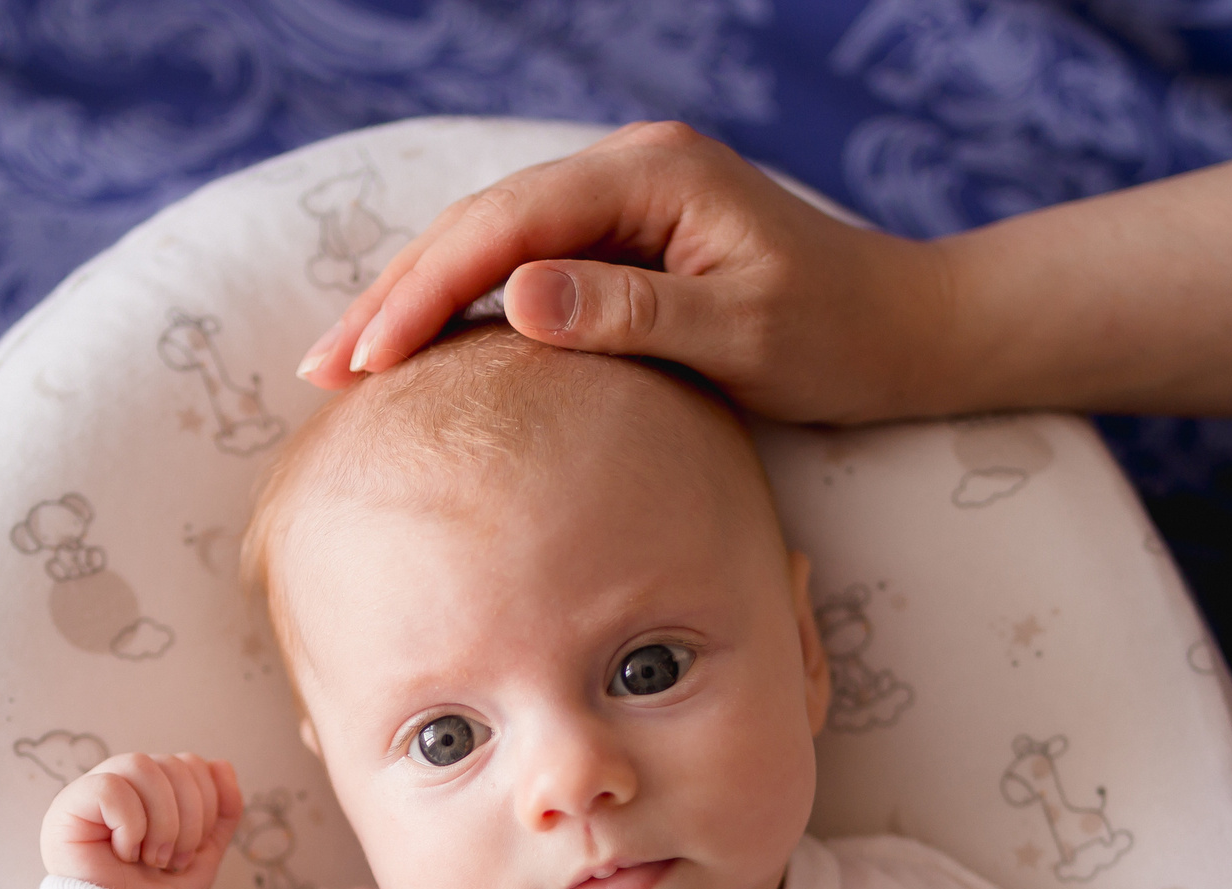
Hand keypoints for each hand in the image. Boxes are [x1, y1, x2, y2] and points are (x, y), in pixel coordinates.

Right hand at [41, 752, 243, 888]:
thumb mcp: (202, 854)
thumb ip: (220, 812)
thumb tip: (223, 765)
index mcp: (150, 791)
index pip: (189, 763)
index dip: (207, 804)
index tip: (189, 853)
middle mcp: (121, 783)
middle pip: (172, 763)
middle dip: (189, 819)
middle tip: (171, 862)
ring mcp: (91, 791)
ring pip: (142, 765)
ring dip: (162, 822)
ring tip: (151, 859)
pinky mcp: (68, 806)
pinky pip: (110, 787)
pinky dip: (130, 826)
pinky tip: (122, 853)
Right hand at [295, 121, 947, 422]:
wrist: (909, 331)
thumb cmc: (841, 337)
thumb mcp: (741, 331)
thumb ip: (631, 311)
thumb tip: (516, 297)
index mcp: (651, 175)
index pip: (505, 227)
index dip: (425, 292)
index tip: (366, 360)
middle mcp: (630, 173)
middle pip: (481, 226)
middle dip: (397, 297)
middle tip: (321, 372)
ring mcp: (628, 203)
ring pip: (493, 246)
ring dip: (418, 303)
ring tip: (348, 368)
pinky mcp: (631, 242)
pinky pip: (526, 268)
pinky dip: (467, 311)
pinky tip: (425, 356)